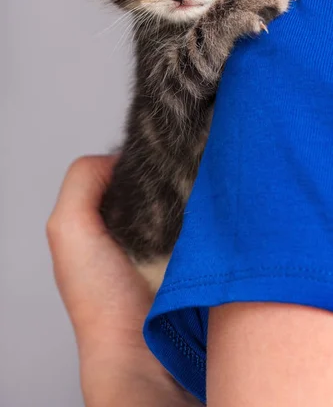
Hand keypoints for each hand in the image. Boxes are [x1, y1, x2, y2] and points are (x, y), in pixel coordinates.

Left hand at [47, 155, 199, 406]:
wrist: (141, 353)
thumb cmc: (102, 300)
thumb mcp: (68, 228)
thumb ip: (82, 181)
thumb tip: (120, 159)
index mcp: (105, 217)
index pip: (127, 168)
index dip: (141, 158)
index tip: (158, 152)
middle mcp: (138, 227)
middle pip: (160, 180)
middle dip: (172, 172)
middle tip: (184, 169)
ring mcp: (170, 241)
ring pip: (186, 197)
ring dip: (195, 192)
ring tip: (202, 189)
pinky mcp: (196, 256)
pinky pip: (206, 222)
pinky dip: (209, 214)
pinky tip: (211, 210)